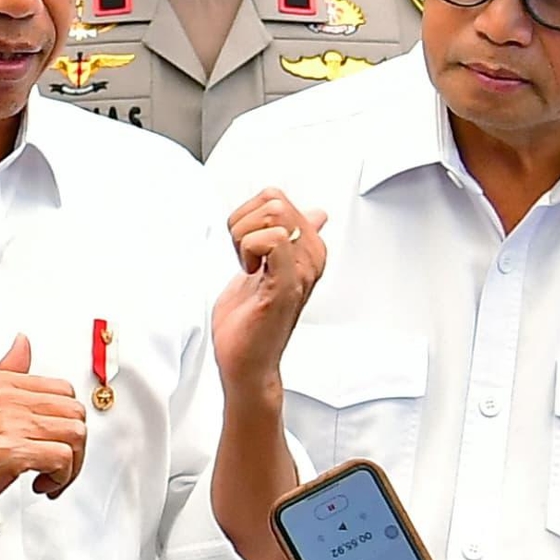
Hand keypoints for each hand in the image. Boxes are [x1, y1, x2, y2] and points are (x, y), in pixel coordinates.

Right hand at [0, 335, 87, 525]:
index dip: (64, 420)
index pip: (61, 389)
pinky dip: (60, 478)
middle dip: (73, 443)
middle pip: (74, 411)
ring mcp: (7, 424)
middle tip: (55, 462)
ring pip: (75, 434)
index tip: (51, 438)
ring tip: (49, 475)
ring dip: (70, 464)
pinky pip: (62, 459)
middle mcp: (3, 398)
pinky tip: (40, 484)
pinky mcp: (10, 453)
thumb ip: (5, 372)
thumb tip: (22, 344)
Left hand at [213, 191, 328, 391]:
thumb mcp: (269, 268)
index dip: (246, 217)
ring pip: (273, 213)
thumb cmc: (251, 322)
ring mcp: (302, 269)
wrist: (244, 363)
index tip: (247, 250)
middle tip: (245, 259)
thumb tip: (316, 215)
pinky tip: (251, 274)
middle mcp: (311, 255)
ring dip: (244, 239)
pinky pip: (273, 240)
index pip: (276, 196)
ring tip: (249, 268)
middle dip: (243, 224)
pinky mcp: (287, 283)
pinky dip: (248, 250)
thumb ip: (288, 240)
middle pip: (274, 200)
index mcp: (309, 248)